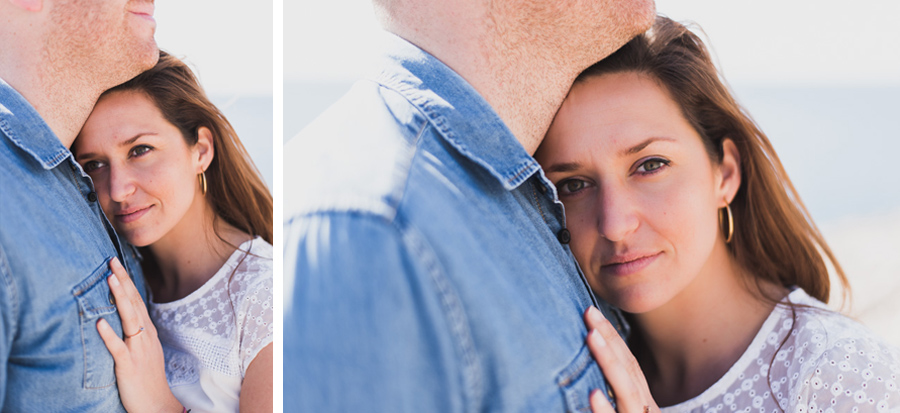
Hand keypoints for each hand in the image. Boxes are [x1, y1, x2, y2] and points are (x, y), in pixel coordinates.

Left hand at [96, 257, 182, 412]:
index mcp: (147, 332)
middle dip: (123, 281)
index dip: (127, 281)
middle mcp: (144, 337)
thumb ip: (135, 333)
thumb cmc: (148, 378)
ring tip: (109, 280)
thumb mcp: (144, 350)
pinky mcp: (129, 366)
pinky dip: (109, 335)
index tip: (116, 263)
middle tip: (111, 261)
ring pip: (129, 319)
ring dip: (119, 298)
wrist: (156, 405)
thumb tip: (123, 316)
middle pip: (133, 303)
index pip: (136, 300)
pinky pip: (118, 348)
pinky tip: (99, 323)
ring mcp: (138, 350)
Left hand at [584, 306, 658, 412]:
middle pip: (628, 368)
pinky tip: (593, 394)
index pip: (629, 364)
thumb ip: (611, 395)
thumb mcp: (625, 411)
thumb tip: (588, 376)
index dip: (612, 337)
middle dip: (609, 337)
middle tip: (589, 311)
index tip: (593, 313)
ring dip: (608, 361)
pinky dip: (605, 408)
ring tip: (591, 335)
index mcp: (642, 401)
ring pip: (626, 391)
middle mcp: (644, 408)